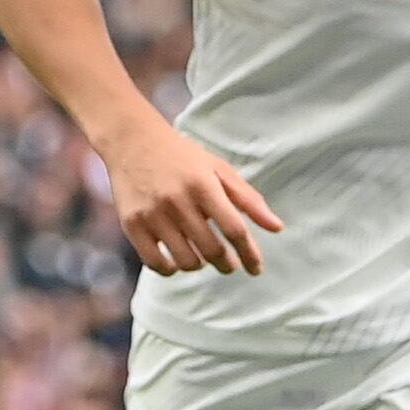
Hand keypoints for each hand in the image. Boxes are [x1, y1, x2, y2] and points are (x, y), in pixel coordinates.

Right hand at [102, 123, 282, 275]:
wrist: (132, 140)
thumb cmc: (182, 156)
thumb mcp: (218, 169)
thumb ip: (248, 199)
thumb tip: (277, 228)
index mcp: (203, 185)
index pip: (234, 229)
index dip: (250, 254)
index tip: (256, 269)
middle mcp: (177, 200)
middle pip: (212, 250)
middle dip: (227, 264)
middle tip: (230, 265)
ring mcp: (153, 214)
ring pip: (186, 261)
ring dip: (200, 265)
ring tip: (202, 257)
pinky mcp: (132, 224)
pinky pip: (155, 263)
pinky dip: (170, 269)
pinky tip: (176, 261)